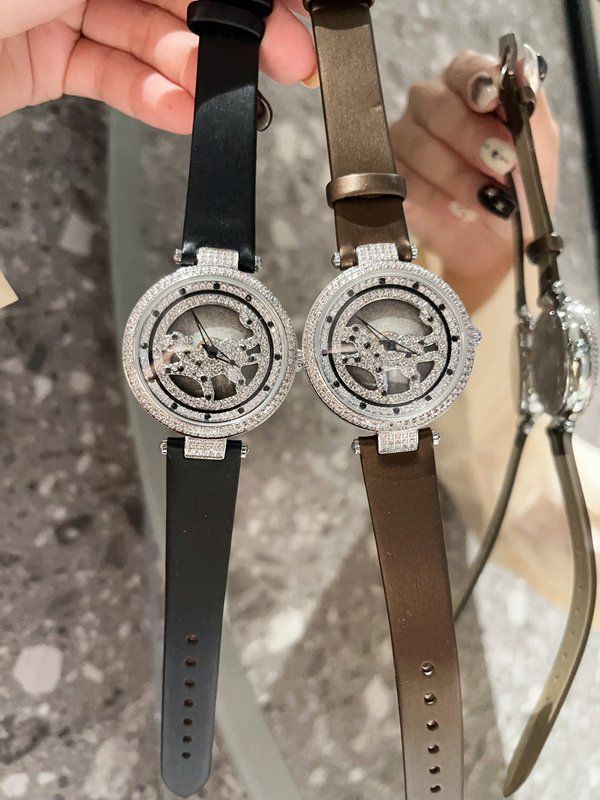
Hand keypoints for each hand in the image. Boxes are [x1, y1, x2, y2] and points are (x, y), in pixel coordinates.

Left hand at [0, 0, 315, 132]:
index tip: (283, 9)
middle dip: (228, 25)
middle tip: (278, 57)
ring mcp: (53, 3)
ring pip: (144, 36)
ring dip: (192, 69)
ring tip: (222, 93)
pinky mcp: (42, 58)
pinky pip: (110, 76)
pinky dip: (150, 97)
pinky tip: (181, 109)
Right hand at [391, 48, 558, 310]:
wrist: (498, 245)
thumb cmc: (519, 191)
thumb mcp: (539, 151)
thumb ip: (531, 110)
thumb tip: (525, 67)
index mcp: (470, 87)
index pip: (464, 68)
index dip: (476, 82)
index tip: (490, 100)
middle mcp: (432, 106)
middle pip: (435, 104)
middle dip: (470, 136)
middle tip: (501, 162)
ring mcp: (406, 141)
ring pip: (417, 144)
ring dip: (457, 175)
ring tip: (487, 200)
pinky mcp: (391, 179)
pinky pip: (403, 180)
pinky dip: (435, 198)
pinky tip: (459, 210)